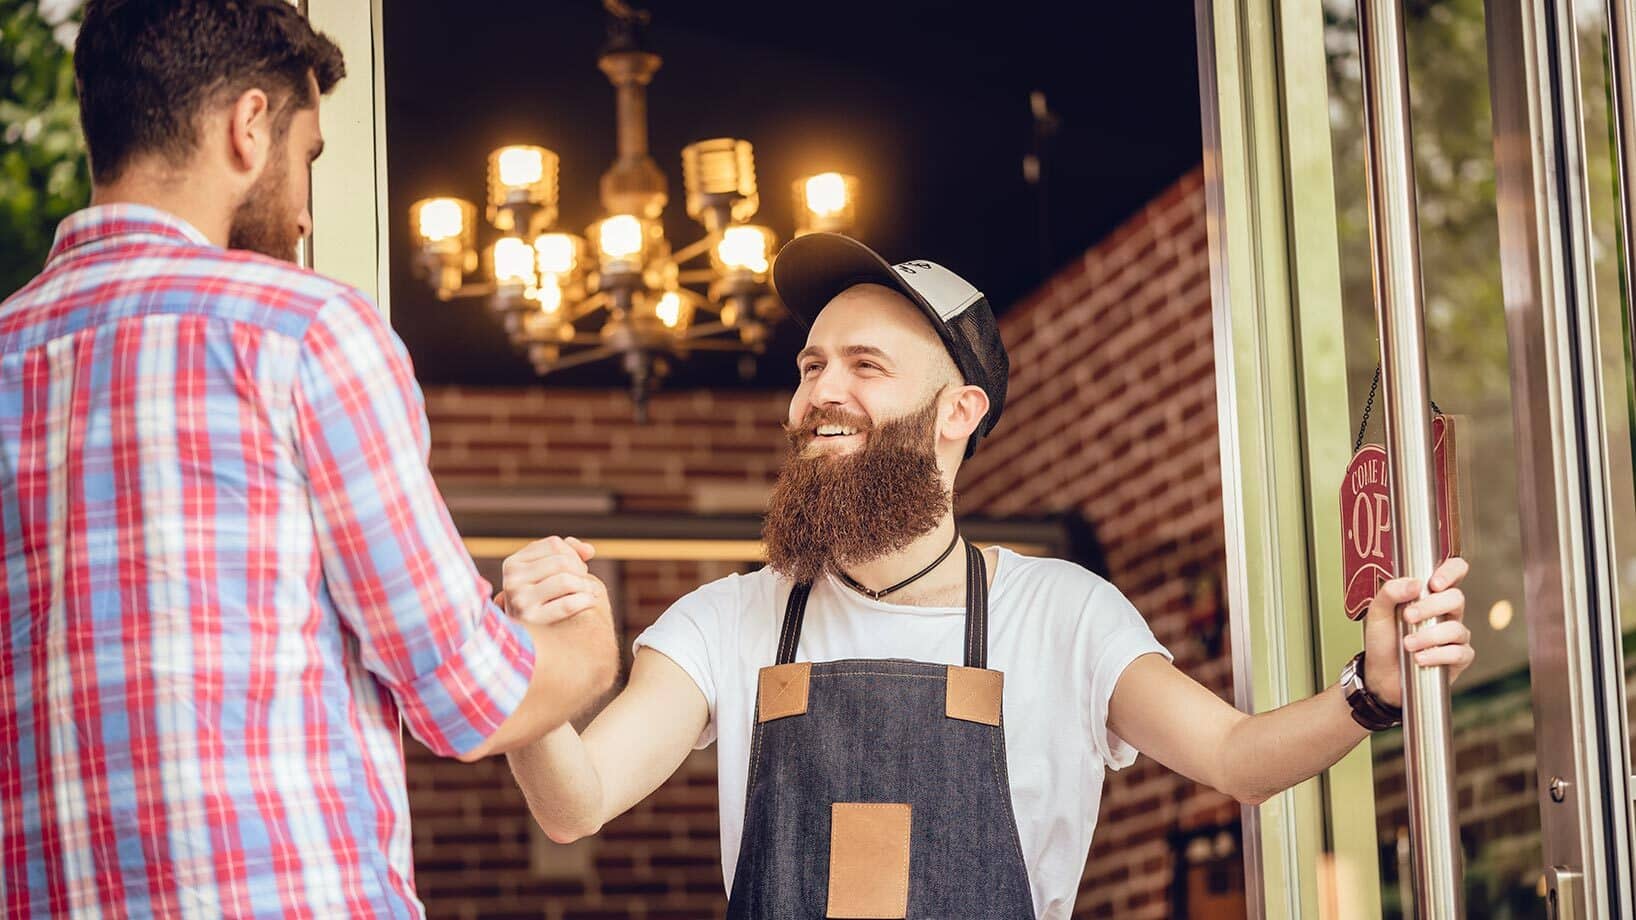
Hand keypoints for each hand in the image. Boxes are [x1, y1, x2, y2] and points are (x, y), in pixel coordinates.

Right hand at [501, 536, 602, 625]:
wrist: (530, 637)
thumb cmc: (543, 598)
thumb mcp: (546, 572)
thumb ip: (568, 552)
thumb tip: (589, 551)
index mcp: (512, 564)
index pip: (554, 544)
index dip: (573, 553)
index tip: (578, 568)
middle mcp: (512, 581)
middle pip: (561, 561)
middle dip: (580, 570)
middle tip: (585, 582)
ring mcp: (520, 601)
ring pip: (566, 580)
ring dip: (586, 585)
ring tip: (592, 591)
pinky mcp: (532, 620)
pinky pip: (568, 604)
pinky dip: (585, 600)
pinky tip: (591, 601)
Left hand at [1362, 556, 1471, 707]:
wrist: (1380, 675)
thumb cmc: (1382, 640)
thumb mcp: (1377, 613)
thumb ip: (1390, 591)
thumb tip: (1416, 584)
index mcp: (1430, 595)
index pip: (1454, 571)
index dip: (1451, 571)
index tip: (1434, 583)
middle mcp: (1447, 613)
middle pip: (1456, 598)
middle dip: (1430, 607)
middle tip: (1407, 617)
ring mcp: (1455, 636)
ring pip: (1457, 628)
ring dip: (1429, 636)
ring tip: (1407, 644)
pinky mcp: (1458, 658)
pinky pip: (1460, 653)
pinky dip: (1438, 655)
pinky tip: (1420, 659)